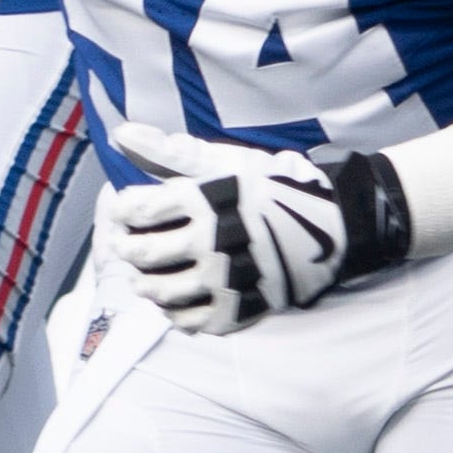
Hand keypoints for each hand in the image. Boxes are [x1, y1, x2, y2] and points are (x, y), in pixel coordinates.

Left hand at [103, 145, 413, 336]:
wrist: (332, 224)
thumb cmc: (273, 187)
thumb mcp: (226, 161)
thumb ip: (170, 152)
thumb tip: (121, 133)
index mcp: (205, 199)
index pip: (139, 209)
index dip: (121, 210)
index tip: (125, 210)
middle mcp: (212, 240)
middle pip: (144, 253)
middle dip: (126, 249)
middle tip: (127, 246)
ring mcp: (226, 278)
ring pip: (163, 291)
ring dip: (145, 285)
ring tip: (145, 278)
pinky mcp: (240, 307)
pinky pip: (192, 319)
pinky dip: (175, 314)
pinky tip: (176, 302)